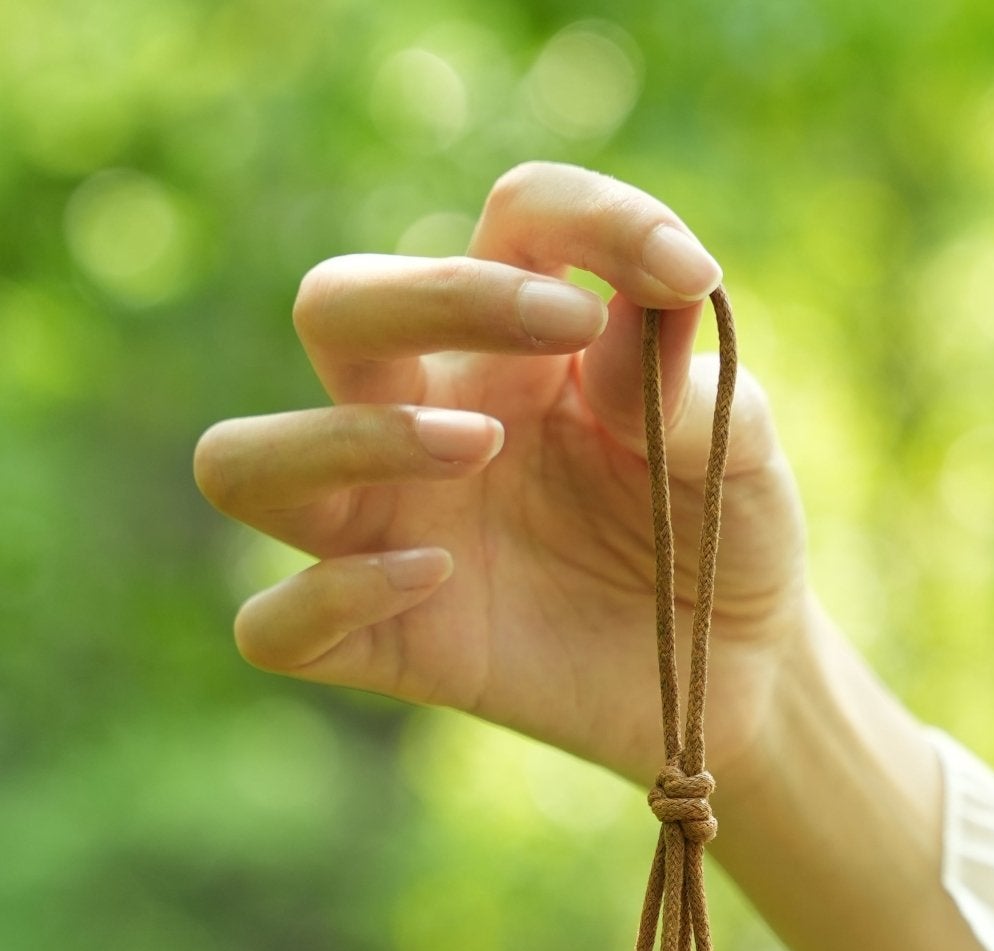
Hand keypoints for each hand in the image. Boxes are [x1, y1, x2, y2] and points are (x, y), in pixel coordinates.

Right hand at [193, 160, 809, 790]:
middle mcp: (429, 418)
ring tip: (479, 451)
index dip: (590, 220)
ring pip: (240, 463)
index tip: (682, 276)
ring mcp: (393, 533)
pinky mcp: (393, 648)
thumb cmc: (722, 537)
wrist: (741, 677)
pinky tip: (437, 578)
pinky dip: (331, 597)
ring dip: (342, 439)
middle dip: (430, 298)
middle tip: (560, 338)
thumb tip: (626, 306)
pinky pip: (276, 626)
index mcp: (521, 341)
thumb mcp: (741, 451)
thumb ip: (687, 379)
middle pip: (330, 304)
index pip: (514, 218)